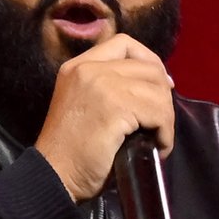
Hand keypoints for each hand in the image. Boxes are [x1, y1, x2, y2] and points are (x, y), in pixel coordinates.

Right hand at [31, 33, 176, 202]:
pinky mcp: (115, 107)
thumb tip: (156, 86)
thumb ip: (109, 88)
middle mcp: (88, 68)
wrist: (53, 175)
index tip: (161, 86)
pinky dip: (165, 133)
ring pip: (157, 91)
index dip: (150, 61)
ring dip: (166, 118)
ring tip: (159, 139)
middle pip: (148, 67)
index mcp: (78, 66)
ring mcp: (101, 85)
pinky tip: (158, 147)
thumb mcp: (85, 106)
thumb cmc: (72, 151)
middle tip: (161, 123)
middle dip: (163, 96)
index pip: (124, 43)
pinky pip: (158, 114)